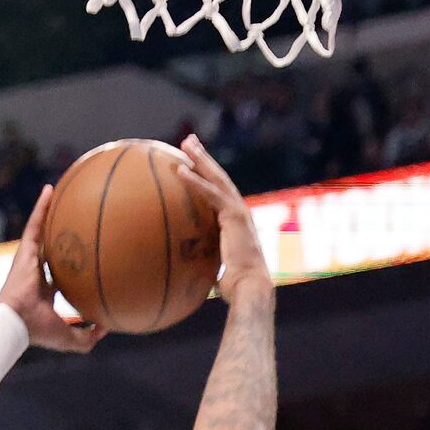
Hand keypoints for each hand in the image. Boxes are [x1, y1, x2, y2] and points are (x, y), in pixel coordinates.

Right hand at [0, 188, 105, 352]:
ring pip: (42, 231)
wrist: (17, 322)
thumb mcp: (69, 337)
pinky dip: (42, 206)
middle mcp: (36, 272)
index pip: (57, 275)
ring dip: (49, 212)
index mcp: (44, 290)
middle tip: (71, 221)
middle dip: (59, 235)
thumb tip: (107, 328)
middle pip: (49, 248)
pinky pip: (35, 222)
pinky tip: (50, 189)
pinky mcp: (25, 249)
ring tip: (60, 193)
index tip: (79, 259)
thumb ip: (88, 336)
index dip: (68, 268)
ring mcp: (29, 259)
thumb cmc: (39, 331)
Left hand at [177, 133, 272, 306]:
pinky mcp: (233, 215)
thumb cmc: (235, 288)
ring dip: (200, 159)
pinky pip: (210, 193)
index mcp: (236, 221)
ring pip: (216, 178)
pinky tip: (180, 170)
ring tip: (185, 143)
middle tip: (190, 142)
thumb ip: (206, 263)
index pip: (220, 193)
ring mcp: (238, 210)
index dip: (208, 176)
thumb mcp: (217, 270)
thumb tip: (187, 273)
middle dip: (204, 158)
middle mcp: (239, 211)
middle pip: (219, 177)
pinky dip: (194, 181)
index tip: (195, 165)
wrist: (249, 287)